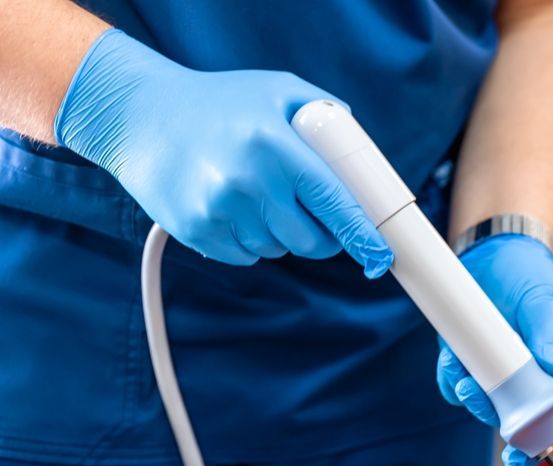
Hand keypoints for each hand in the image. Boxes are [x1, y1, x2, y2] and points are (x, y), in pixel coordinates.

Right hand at [55, 29, 392, 272]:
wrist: (138, 115)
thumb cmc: (217, 102)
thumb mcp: (277, 90)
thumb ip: (325, 114)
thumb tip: (360, 152)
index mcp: (274, 145)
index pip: (332, 202)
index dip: (361, 234)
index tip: (381, 256)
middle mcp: (246, 180)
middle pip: (310, 241)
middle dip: (322, 236)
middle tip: (313, 214)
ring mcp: (217, 209)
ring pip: (278, 249)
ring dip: (281, 234)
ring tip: (257, 194)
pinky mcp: (194, 230)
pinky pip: (247, 256)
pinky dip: (251, 241)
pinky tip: (233, 206)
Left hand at [436, 235, 552, 465]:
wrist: (496, 254)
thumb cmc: (533, 278)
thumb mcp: (546, 301)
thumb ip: (551, 332)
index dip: (547, 440)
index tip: (524, 457)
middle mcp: (536, 379)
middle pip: (521, 418)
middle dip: (495, 415)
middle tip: (477, 395)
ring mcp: (502, 375)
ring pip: (486, 406)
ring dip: (471, 397)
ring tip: (462, 373)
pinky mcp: (472, 365)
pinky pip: (459, 385)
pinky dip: (452, 377)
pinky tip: (451, 359)